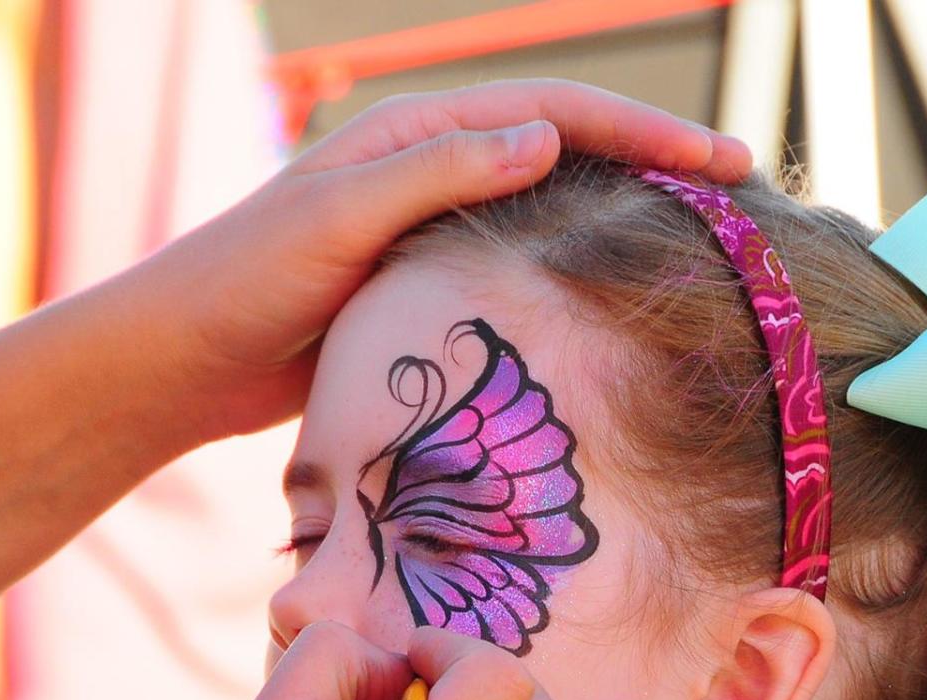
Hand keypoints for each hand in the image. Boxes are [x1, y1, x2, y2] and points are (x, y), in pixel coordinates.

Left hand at [133, 78, 753, 439]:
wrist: (183, 359)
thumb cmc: (246, 282)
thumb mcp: (339, 220)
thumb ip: (435, 174)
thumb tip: (546, 135)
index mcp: (416, 134)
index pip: (558, 114)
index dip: (647, 133)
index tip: (725, 164)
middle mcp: (430, 167)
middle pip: (569, 148)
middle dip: (658, 162)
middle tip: (743, 189)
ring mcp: (431, 225)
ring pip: (551, 206)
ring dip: (625, 212)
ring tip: (705, 237)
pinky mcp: (425, 283)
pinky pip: (519, 261)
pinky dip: (576, 267)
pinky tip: (615, 299)